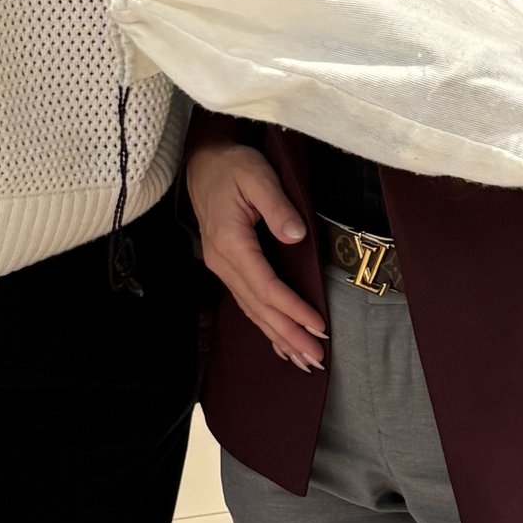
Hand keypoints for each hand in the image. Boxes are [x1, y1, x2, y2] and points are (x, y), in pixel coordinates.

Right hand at [188, 135, 326, 372]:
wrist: (204, 162)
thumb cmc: (232, 166)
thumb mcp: (257, 175)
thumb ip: (277, 206)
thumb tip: (296, 235)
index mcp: (231, 242)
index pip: (266, 286)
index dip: (292, 309)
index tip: (318, 326)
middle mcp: (223, 261)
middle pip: (259, 307)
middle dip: (289, 335)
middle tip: (317, 358)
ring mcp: (222, 267)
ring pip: (252, 310)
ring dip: (278, 336)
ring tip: (304, 360)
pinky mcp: (227, 267)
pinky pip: (247, 303)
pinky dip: (265, 326)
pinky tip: (279, 344)